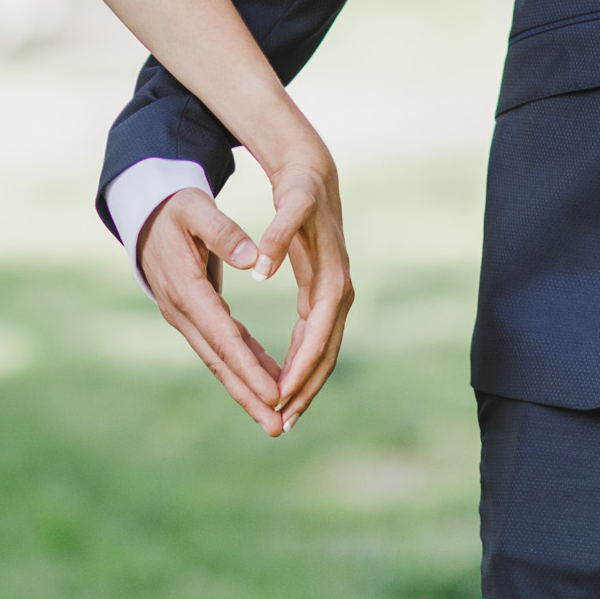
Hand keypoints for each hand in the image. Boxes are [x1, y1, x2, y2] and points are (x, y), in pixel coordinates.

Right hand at [138, 189, 293, 434]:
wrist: (146, 213)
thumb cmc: (175, 208)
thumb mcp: (196, 209)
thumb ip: (224, 232)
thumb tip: (254, 259)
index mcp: (186, 289)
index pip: (222, 335)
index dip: (248, 366)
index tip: (274, 393)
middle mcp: (182, 311)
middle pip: (220, 361)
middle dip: (249, 396)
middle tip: (278, 428)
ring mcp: (185, 317)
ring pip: (220, 360)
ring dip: (247, 391)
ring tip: (275, 421)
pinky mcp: (194, 316)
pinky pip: (222, 347)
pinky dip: (245, 366)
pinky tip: (268, 383)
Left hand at [251, 147, 352, 432]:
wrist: (316, 177)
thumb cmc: (301, 192)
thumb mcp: (290, 206)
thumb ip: (277, 236)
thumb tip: (259, 268)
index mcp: (331, 280)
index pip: (316, 336)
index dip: (299, 369)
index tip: (280, 397)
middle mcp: (339, 293)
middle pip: (325, 353)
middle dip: (305, 389)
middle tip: (281, 422)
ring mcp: (334, 297)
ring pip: (322, 351)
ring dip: (305, 384)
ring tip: (283, 415)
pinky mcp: (324, 296)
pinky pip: (315, 339)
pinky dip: (301, 363)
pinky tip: (285, 383)